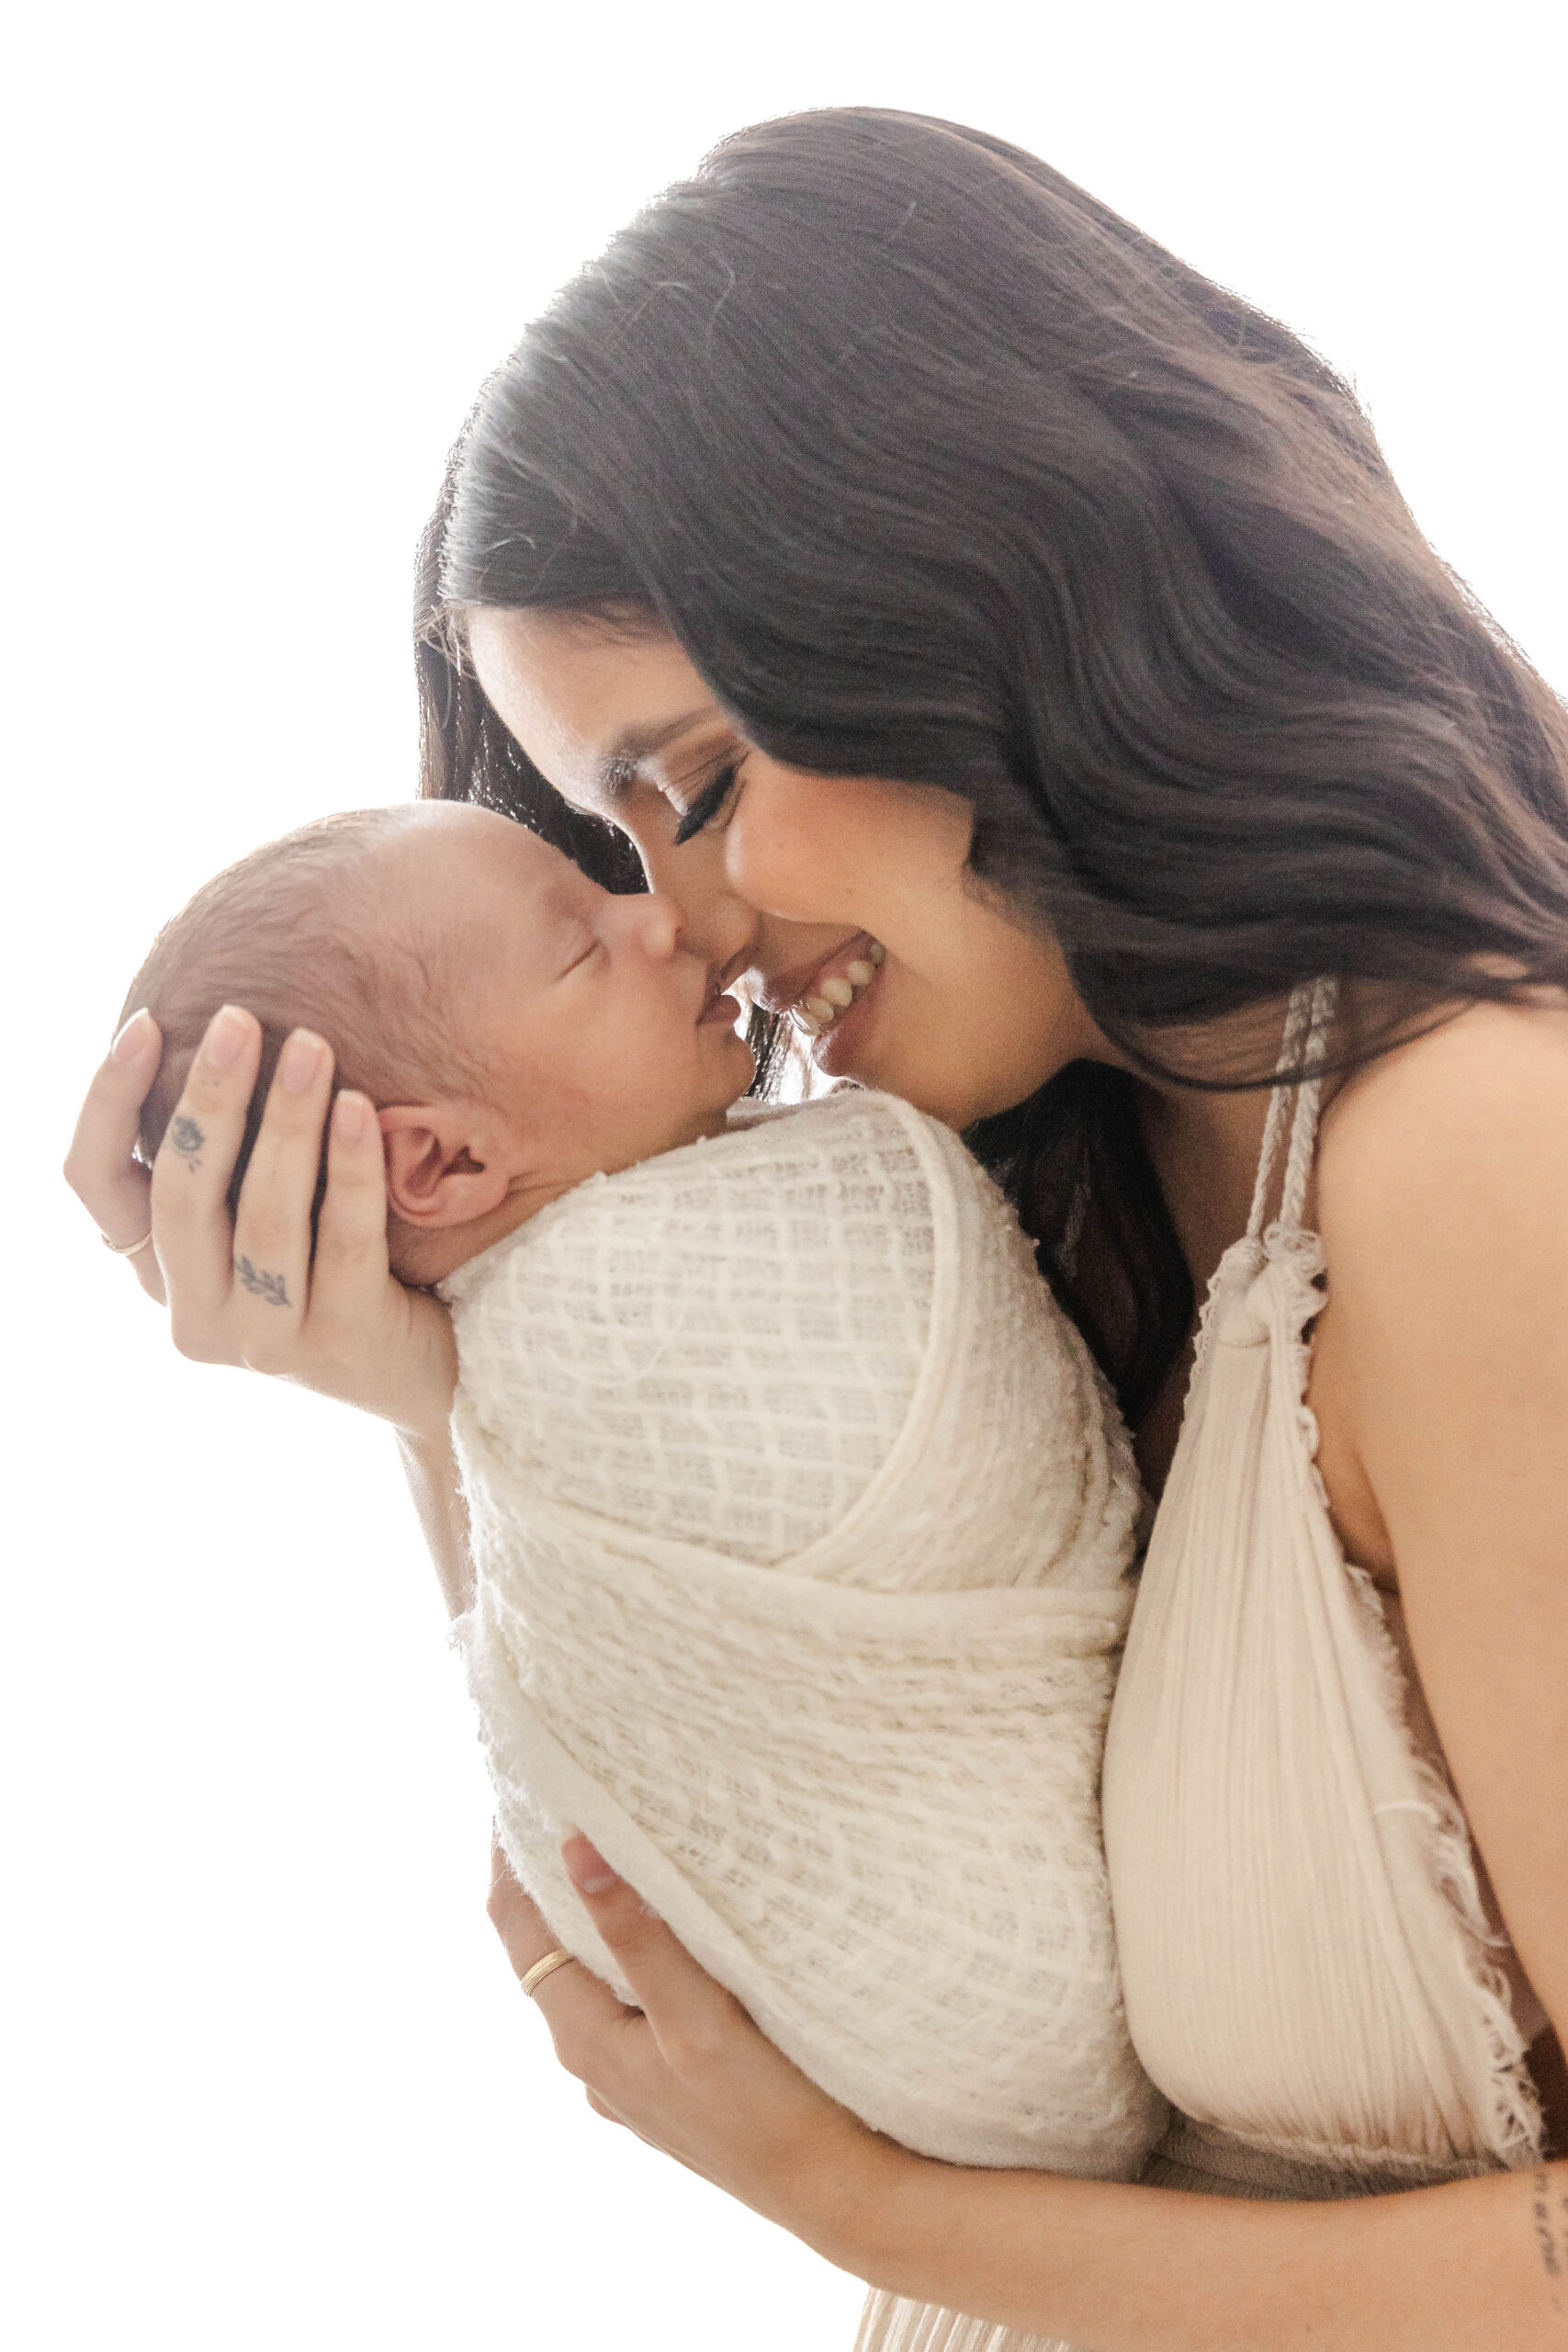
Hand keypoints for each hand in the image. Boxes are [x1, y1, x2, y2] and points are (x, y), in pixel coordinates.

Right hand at [65, 1003, 455, 1438]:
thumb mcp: (257, 1209)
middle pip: (179, 1194)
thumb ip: (223, 1155)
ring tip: (311, 1047)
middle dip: (208, 1098)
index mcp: (158, 1271)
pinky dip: (351, 1171)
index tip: (147, 1024)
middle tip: (240, 1019)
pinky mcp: (339, 1343)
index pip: (94, 1182)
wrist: (419, 1367)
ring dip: (286, 1124)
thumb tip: (215, 1027)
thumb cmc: (330, 1261)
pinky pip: (345, 1242)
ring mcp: (264, 1338)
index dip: (106, 1102)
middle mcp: (194, 1314)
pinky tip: (360, 1110)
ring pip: (262, 1219)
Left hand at [487, 1836, 898, 2258]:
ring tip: (609, 1845)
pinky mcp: (664, 2084)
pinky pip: (624, 2002)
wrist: (828, 2191)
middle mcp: (591, 2059)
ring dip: (586, 1916)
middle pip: (545, 1949)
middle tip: (563, 1795)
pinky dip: (625, 1953)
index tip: (516, 1785)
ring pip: (586, 1976)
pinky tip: (662, 1935)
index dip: (507, 1857)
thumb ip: (636, 1936)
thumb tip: (577, 1849)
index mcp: (582, 2036)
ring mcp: (626, 2077)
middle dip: (544, 1876)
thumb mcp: (694, 2016)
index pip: (516, 1926)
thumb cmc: (760, 2109)